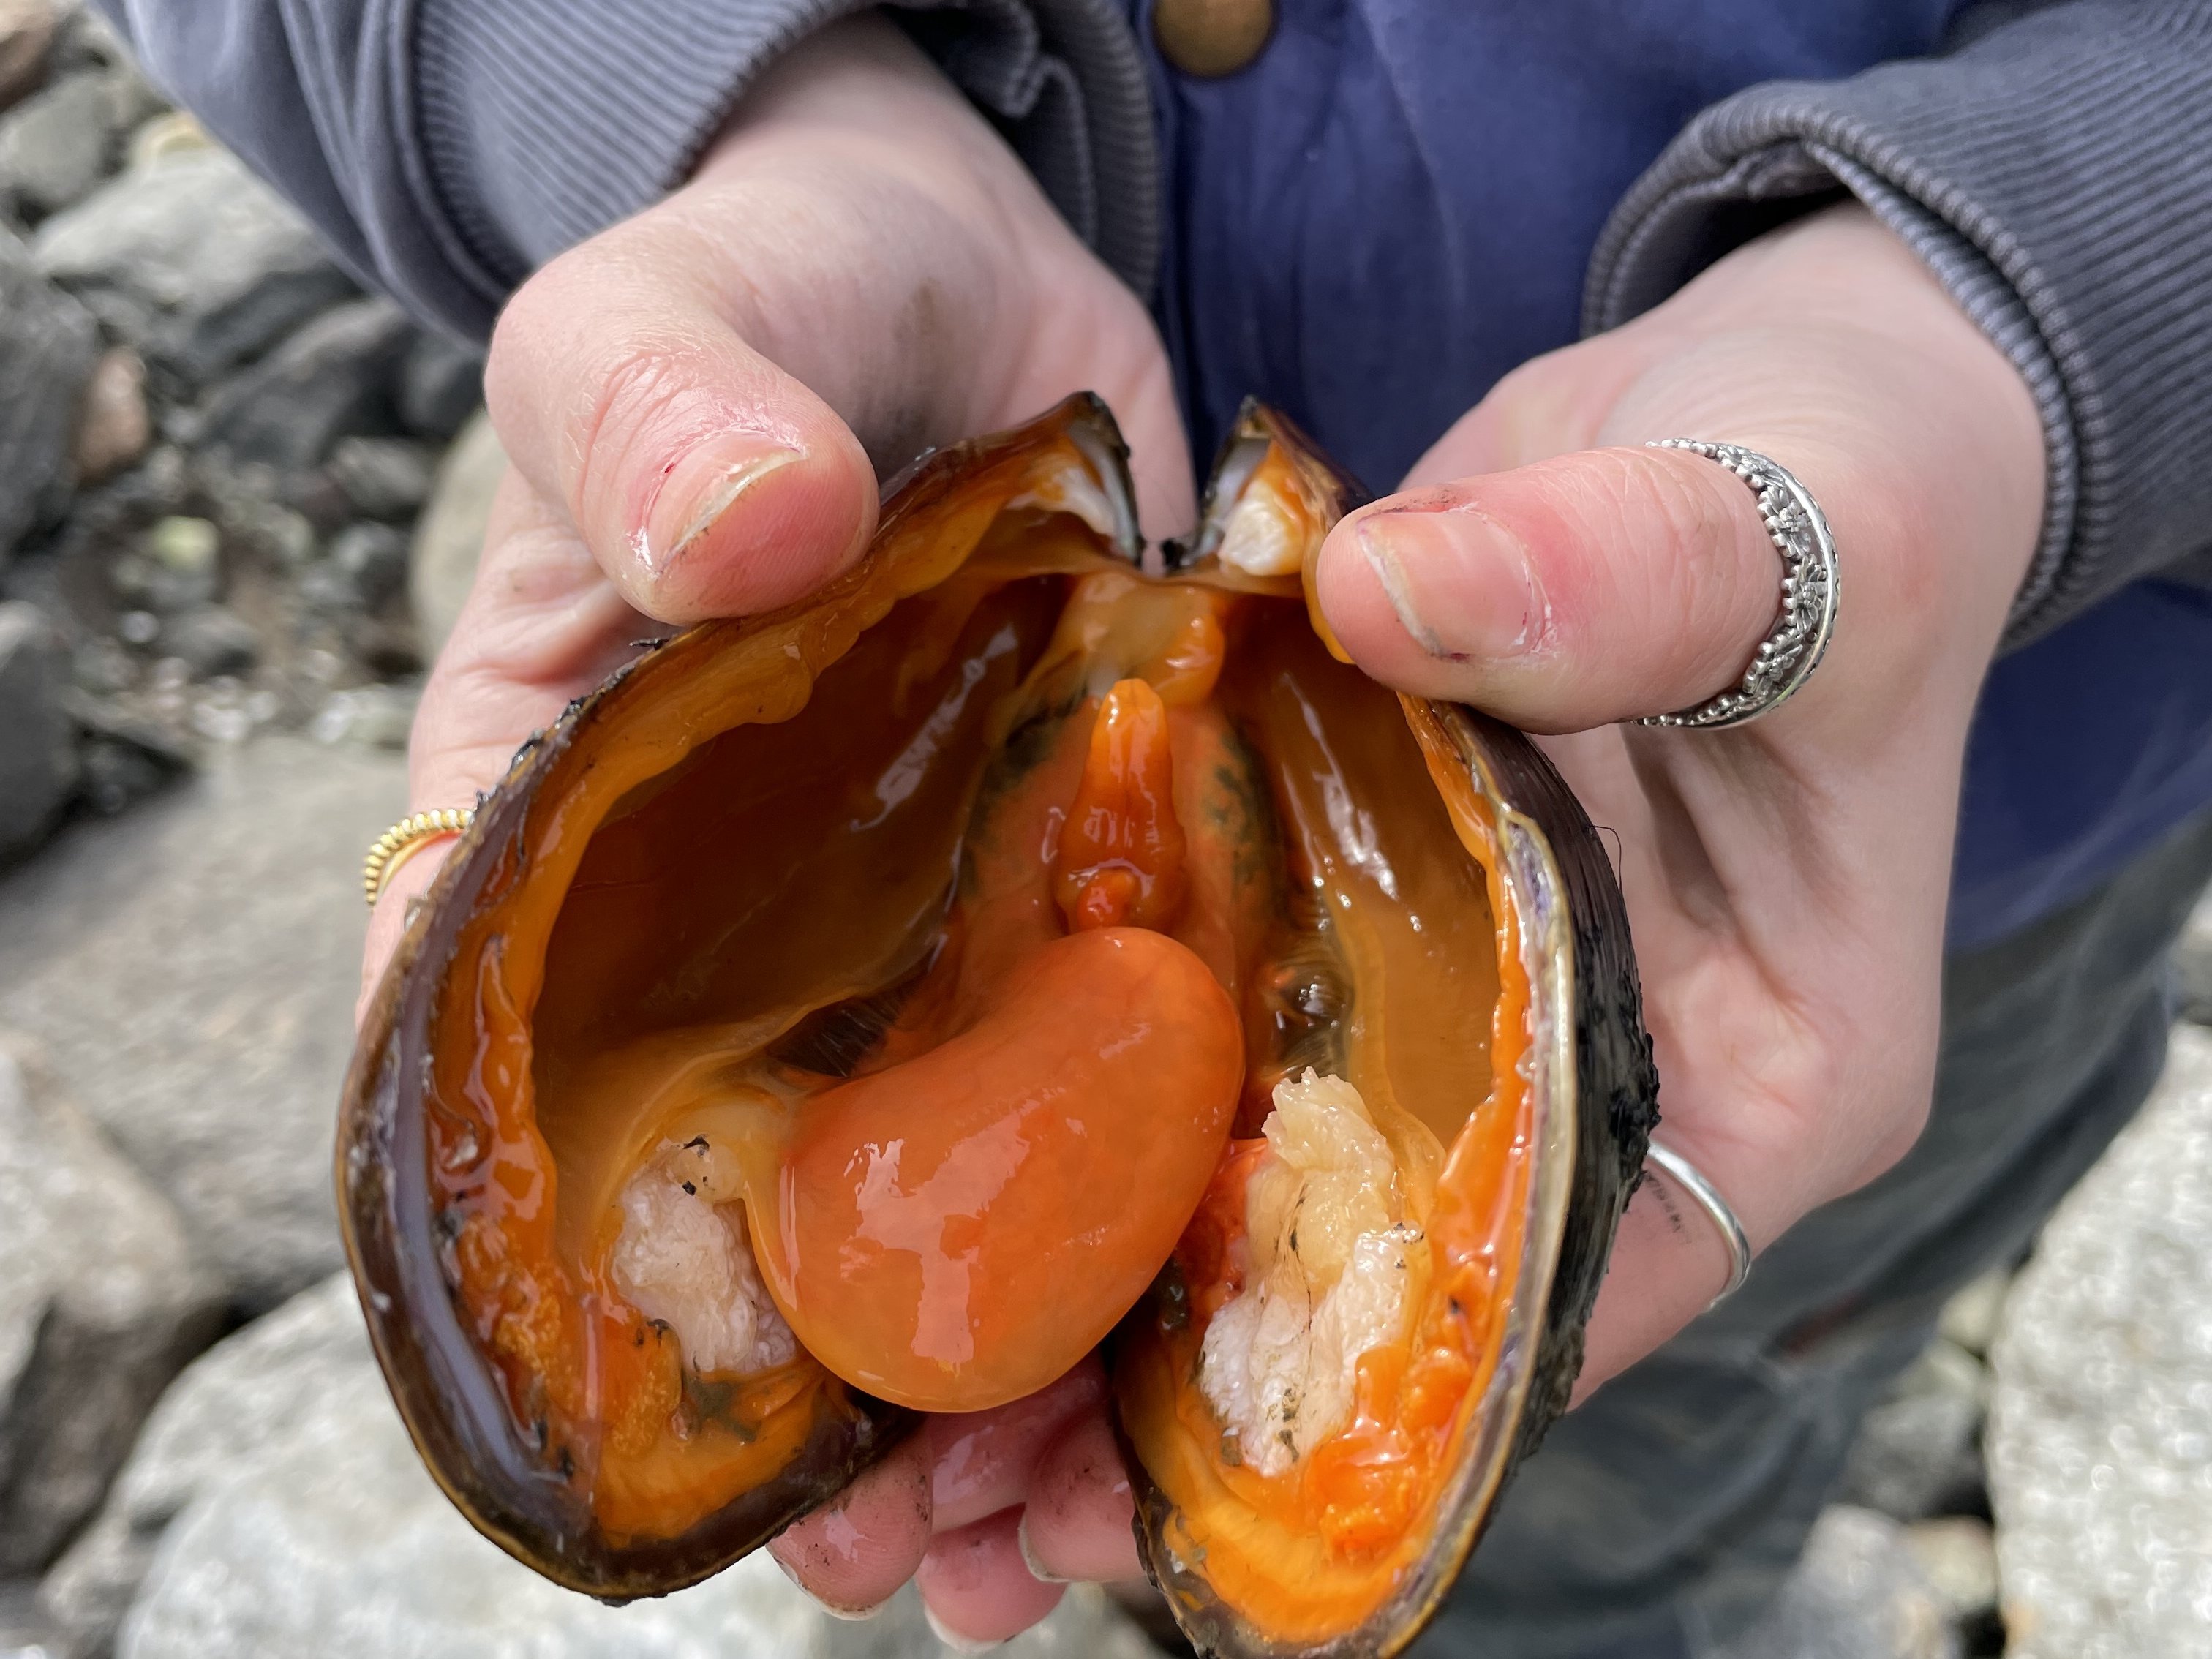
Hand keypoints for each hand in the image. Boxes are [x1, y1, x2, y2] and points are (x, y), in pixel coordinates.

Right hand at [355, 14, 1183, 1641]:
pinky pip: (1103, 1100)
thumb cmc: (769, 294)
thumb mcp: (674, 317)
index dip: (571, 1286)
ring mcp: (921, 938)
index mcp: (568, 833)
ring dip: (988, 1378)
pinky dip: (1134, 1237)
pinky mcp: (1084, 911)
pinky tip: (1185, 1360)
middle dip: (818, 1401)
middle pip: (741, 1216)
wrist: (967, 280)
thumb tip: (738, 530)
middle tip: (909, 1548)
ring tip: (1050, 1535)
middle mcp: (741, 933)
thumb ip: (662, 404)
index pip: (510, 1089)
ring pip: (932, 1203)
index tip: (672, 1435)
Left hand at [903, 204, 2046, 1642]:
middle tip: (938, 1514)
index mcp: (1755, 1077)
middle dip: (1149, 1407)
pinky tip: (910, 1155)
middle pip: (1360, 1298)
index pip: (1544, 1300)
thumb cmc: (1859, 478)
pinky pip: (1199, 1020)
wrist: (1764, 399)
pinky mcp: (1347, 897)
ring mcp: (1452, 997)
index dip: (1340, 1407)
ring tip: (877, 1418)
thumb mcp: (1801, 522)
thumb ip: (1625, 576)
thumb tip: (1389, 601)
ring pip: (1252, 1190)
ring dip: (1072, 1298)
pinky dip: (1068, 1096)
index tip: (1130, 1476)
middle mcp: (1588, 1079)